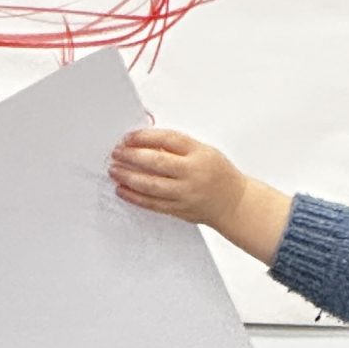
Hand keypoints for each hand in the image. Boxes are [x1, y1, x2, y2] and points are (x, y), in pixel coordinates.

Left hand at [110, 129, 293, 265]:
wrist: (233, 203)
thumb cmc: (217, 173)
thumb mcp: (203, 151)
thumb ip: (177, 146)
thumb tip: (144, 141)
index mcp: (199, 154)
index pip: (168, 140)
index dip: (144, 137)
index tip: (128, 138)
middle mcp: (192, 174)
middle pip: (156, 163)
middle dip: (132, 157)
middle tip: (116, 153)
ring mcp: (185, 194)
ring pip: (151, 186)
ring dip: (128, 177)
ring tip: (114, 170)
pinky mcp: (178, 210)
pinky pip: (152, 204)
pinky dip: (134, 197)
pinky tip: (122, 190)